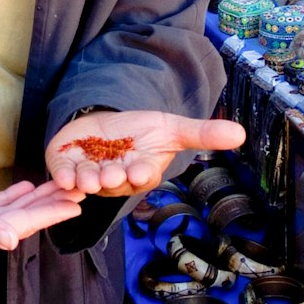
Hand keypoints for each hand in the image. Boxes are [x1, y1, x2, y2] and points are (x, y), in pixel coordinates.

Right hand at [0, 181, 85, 279]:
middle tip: (79, 187)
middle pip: (24, 217)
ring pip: (11, 211)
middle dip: (51, 203)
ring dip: (35, 200)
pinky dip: (9, 198)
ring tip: (58, 186)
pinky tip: (21, 189)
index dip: (50, 213)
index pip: (23, 224)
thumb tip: (13, 238)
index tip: (77, 204)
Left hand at [45, 109, 244, 195]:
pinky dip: (63, 176)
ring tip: (87, 178)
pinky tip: (63, 176)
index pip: (142, 175)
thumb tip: (241, 133)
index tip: (141, 171)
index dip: (141, 173)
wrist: (107, 121)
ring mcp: (89, 174)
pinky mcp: (66, 167)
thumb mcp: (171, 128)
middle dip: (112, 178)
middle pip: (113, 181)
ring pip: (88, 182)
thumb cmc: (141, 131)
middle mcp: (115, 178)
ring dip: (87, 181)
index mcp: (141, 172)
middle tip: (110, 175)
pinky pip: (64, 176)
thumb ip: (201, 133)